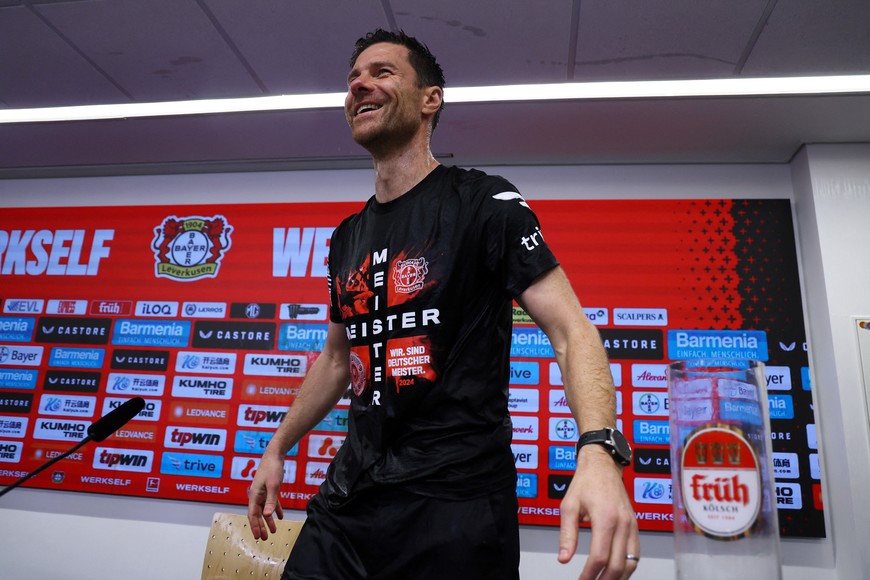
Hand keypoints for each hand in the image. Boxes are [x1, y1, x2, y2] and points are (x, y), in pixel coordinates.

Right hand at [247, 452, 285, 539]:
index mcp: (254, 495)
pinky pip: (271, 503)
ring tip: (273, 531)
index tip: (257, 537)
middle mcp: (256, 495)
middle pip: (257, 515)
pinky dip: (275, 510)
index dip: (255, 526)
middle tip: (264, 538)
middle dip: (261, 527)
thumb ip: (270, 501)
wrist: (274, 455)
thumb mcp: (273, 486)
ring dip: (268, 520)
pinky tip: (280, 517)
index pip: (253, 515)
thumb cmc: (272, 468)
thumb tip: (267, 515)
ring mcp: (263, 492)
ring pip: (265, 510)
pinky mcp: (269, 489)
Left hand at [558, 446, 639, 579]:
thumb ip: (567, 535)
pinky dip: (627, 567)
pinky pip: (635, 554)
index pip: (600, 556)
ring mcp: (632, 526)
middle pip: (619, 565)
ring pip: (631, 563)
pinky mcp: (635, 526)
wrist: (603, 466)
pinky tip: (616, 573)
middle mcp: (623, 524)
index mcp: (605, 518)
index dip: (589, 574)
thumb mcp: (569, 506)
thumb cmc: (585, 483)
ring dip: (618, 578)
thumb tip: (564, 559)